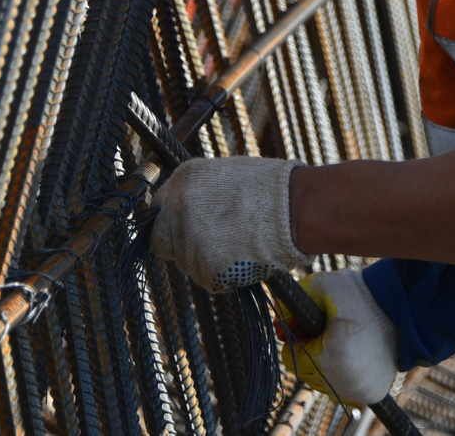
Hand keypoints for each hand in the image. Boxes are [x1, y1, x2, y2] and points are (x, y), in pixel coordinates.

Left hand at [148, 156, 309, 291]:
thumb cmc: (272, 189)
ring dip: (207, 260)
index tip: (186, 229)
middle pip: (162, 241)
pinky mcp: (204, 268)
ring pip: (188, 263)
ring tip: (240, 245)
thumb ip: (200, 192)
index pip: (158, 209)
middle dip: (180, 246)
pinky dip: (223, 275)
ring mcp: (189, 239)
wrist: (295, 209)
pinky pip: (208, 278)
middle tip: (210, 246)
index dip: (172, 223)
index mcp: (184, 178)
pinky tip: (244, 257)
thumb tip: (190, 209)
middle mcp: (177, 207)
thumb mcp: (227, 176)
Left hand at [280, 270, 397, 405]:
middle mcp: (345, 384)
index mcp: (329, 359)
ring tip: (345, 339)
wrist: (403, 305)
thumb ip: (292, 302)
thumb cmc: (361, 294)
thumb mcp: (322, 286)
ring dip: (329, 365)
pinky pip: (345, 388)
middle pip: (308, 373)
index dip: (301, 337)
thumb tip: (276, 317)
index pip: (292, 359)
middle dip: (314, 351)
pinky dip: (346, 372)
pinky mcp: (373, 393)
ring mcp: (361, 391)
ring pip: (326, 383)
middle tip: (332, 330)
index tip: (315, 324)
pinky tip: (355, 352)